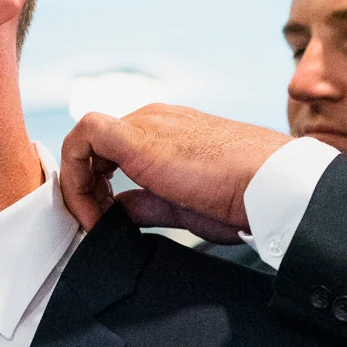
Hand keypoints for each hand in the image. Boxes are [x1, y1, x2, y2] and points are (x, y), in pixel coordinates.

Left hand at [60, 105, 293, 241]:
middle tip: (94, 226)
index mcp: (166, 132)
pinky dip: (76, 175)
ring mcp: (145, 124)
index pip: (112, 152)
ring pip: (85, 140)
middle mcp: (153, 121)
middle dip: (85, 188)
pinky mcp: (136, 137)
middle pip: (95, 147)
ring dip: (79, 184)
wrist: (270, 185)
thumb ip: (146, 204)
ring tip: (92, 222)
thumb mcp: (181, 205)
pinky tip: (93, 213)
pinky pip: (84, 137)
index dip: (98, 188)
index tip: (106, 223)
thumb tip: (118, 211)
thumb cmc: (241, 196)